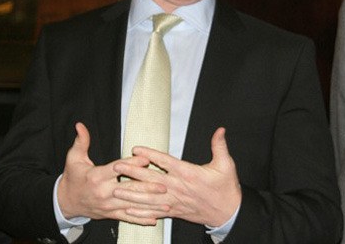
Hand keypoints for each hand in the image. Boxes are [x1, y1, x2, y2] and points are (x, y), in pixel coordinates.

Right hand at [57, 122, 167, 224]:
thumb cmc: (73, 177)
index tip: (146, 159)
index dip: (132, 164)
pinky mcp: (110, 214)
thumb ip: (81, 141)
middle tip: (163, 185)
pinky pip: (128, 217)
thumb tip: (80, 125)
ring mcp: (108, 205)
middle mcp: (104, 192)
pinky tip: (154, 218)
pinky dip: (141, 219)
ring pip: (132, 205)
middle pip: (129, 189)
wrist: (65, 201)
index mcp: (96, 176)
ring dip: (150, 204)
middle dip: (147, 187)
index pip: (117, 169)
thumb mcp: (74, 158)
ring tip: (165, 203)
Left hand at [112, 127, 241, 226]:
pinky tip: (128, 209)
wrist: (228, 213)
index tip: (136, 149)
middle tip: (116, 167)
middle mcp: (178, 187)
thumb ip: (220, 146)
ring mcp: (174, 201)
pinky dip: (140, 211)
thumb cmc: (226, 189)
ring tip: (116, 189)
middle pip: (150, 179)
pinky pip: (154, 212)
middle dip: (132, 172)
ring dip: (131, 193)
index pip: (165, 162)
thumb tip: (220, 130)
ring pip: (148, 197)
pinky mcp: (174, 211)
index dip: (150, 155)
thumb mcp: (226, 165)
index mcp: (188, 174)